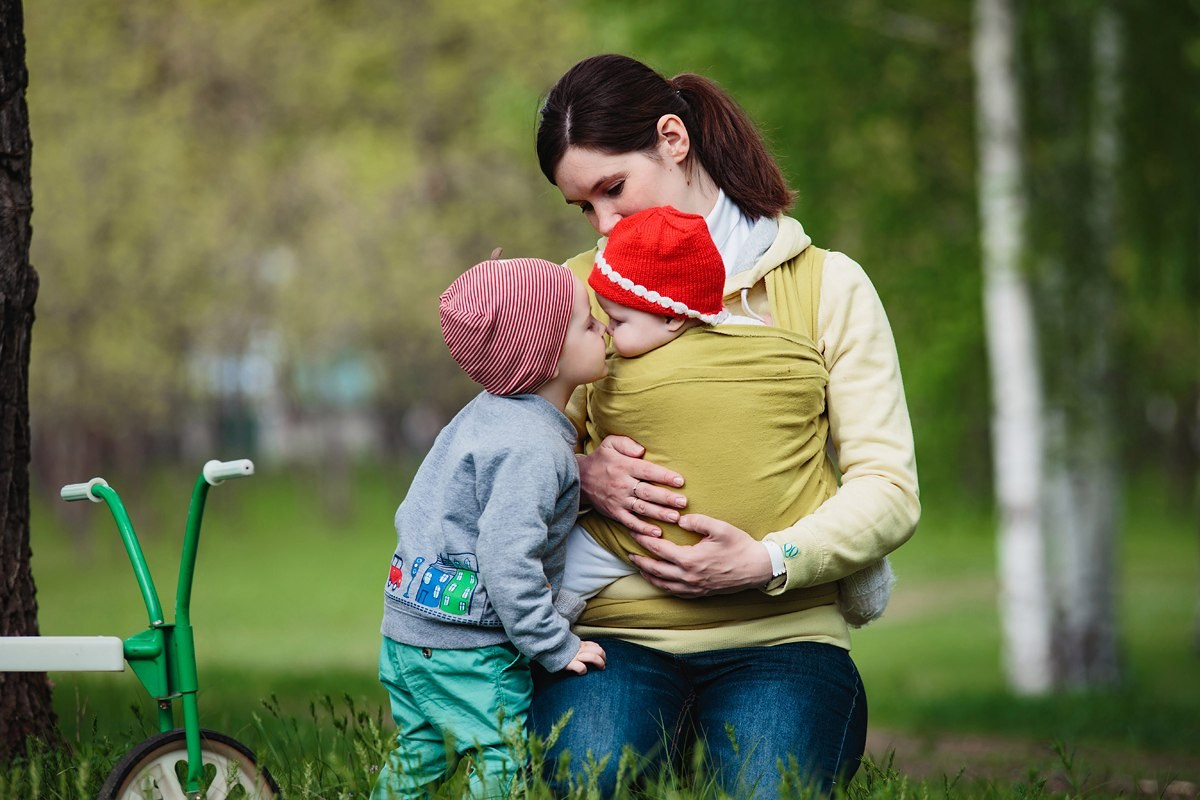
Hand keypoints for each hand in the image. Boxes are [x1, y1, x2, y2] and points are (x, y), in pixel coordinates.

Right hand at [563, 640, 606, 674]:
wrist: (547, 648)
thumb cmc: (560, 650)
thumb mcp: (571, 646)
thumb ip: (579, 647)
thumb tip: (589, 651)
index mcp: (580, 645)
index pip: (595, 646)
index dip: (602, 653)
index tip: (603, 659)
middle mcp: (579, 650)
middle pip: (597, 651)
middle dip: (603, 659)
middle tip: (603, 666)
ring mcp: (575, 656)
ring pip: (593, 657)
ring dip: (599, 663)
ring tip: (600, 668)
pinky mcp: (569, 663)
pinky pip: (581, 667)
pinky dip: (583, 670)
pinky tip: (582, 672)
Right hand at [578, 435, 686, 536]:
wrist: (579, 479)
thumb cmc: (601, 459)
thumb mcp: (609, 444)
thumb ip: (626, 443)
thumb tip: (642, 450)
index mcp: (624, 466)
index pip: (647, 471)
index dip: (664, 476)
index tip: (680, 481)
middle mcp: (622, 484)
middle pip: (647, 492)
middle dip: (666, 498)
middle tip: (683, 502)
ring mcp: (618, 500)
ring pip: (642, 508)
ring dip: (659, 514)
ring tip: (675, 517)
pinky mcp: (614, 512)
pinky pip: (630, 522)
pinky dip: (643, 528)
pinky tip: (657, 532)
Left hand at [628, 513, 772, 597]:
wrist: (757, 568)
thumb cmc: (739, 546)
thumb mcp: (720, 528)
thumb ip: (698, 522)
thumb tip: (679, 520)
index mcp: (690, 560)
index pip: (659, 550)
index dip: (645, 541)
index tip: (635, 533)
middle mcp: (688, 576)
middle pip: (656, 570)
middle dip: (641, 561)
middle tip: (629, 553)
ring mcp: (694, 587)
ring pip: (663, 584)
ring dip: (649, 575)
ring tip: (640, 567)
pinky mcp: (701, 593)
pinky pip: (676, 592)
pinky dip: (663, 586)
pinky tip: (660, 580)